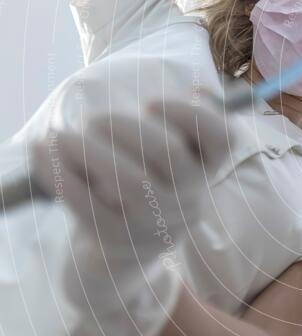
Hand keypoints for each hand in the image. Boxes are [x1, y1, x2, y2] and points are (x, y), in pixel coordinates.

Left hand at [31, 96, 232, 256]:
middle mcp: (189, 194)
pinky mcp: (116, 236)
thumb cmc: (151, 177)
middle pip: (168, 152)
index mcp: (207, 165)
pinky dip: (60, 174)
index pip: (222, 137)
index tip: (151, 102)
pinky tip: (44, 151)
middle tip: (97, 119)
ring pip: (128, 181)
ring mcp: (155, 220)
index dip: (189, 114)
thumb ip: (185, 119)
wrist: (129, 243)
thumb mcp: (177, 151)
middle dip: (127, 126)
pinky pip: (87, 204)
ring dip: (89, 149)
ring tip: (60, 135)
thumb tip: (199, 91)